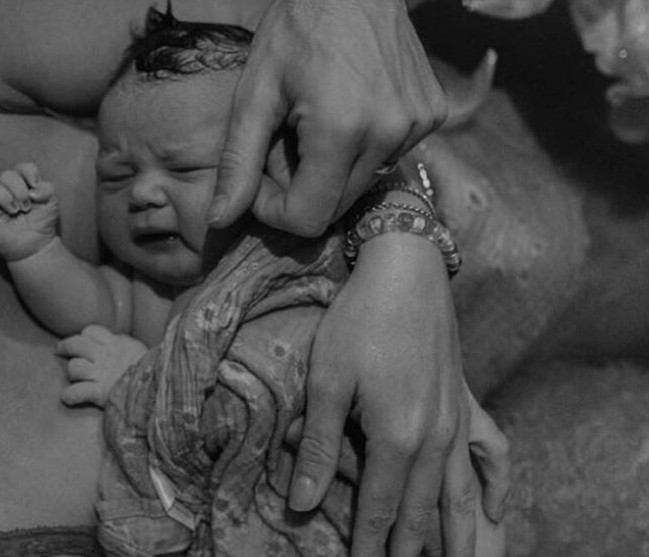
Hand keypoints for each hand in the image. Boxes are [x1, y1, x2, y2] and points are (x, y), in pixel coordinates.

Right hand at [0, 162, 57, 260]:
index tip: (35, 185)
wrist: (36, 247)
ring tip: (15, 211)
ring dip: (4, 196)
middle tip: (26, 207)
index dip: (28, 172)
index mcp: (22, 184)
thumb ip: (47, 190)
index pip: (21, 168)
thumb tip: (33, 189)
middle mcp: (5, 191)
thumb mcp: (51, 204)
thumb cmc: (42, 224)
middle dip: (19, 190)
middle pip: (6, 175)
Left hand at [54, 325, 147, 406]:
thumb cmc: (153, 369)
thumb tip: (118, 343)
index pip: (91, 331)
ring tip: (78, 378)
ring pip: (74, 367)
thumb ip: (125, 346)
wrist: (160, 387)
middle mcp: (105, 357)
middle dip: (66, 346)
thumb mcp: (139, 350)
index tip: (83, 341)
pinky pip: (76, 392)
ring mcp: (101, 375)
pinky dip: (70, 396)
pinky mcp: (100, 393)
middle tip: (60, 349)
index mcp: (116, 344)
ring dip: (73, 372)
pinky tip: (67, 397)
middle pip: (76, 344)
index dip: (85, 336)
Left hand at [206, 0, 446, 236]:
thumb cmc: (295, 29)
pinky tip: (347, 110)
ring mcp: (418, 126)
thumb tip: (221, 220)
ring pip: (362, 185)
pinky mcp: (432, 116)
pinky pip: (387, 158)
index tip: (260, 178)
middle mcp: (389, 135)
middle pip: (336, 206)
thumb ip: (238, 163)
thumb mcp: (254, 96)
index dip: (275, 210)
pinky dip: (361, 148)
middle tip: (283, 144)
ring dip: (330, 170)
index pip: (308, 218)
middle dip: (301, 188)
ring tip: (313, 123)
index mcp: (341, 132)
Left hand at [288, 234, 508, 555]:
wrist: (405, 270)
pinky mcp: (467, 401)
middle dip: (409, 549)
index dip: (369, 545)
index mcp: (397, 437)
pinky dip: (495, 487)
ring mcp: (458, 421)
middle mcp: (436, 438)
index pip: (381, 510)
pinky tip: (495, 512)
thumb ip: (322, 448)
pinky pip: (491, 453)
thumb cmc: (358, 321)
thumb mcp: (326, 381)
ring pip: (460, 495)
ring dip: (455, 535)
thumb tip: (303, 502)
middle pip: (422, 511)